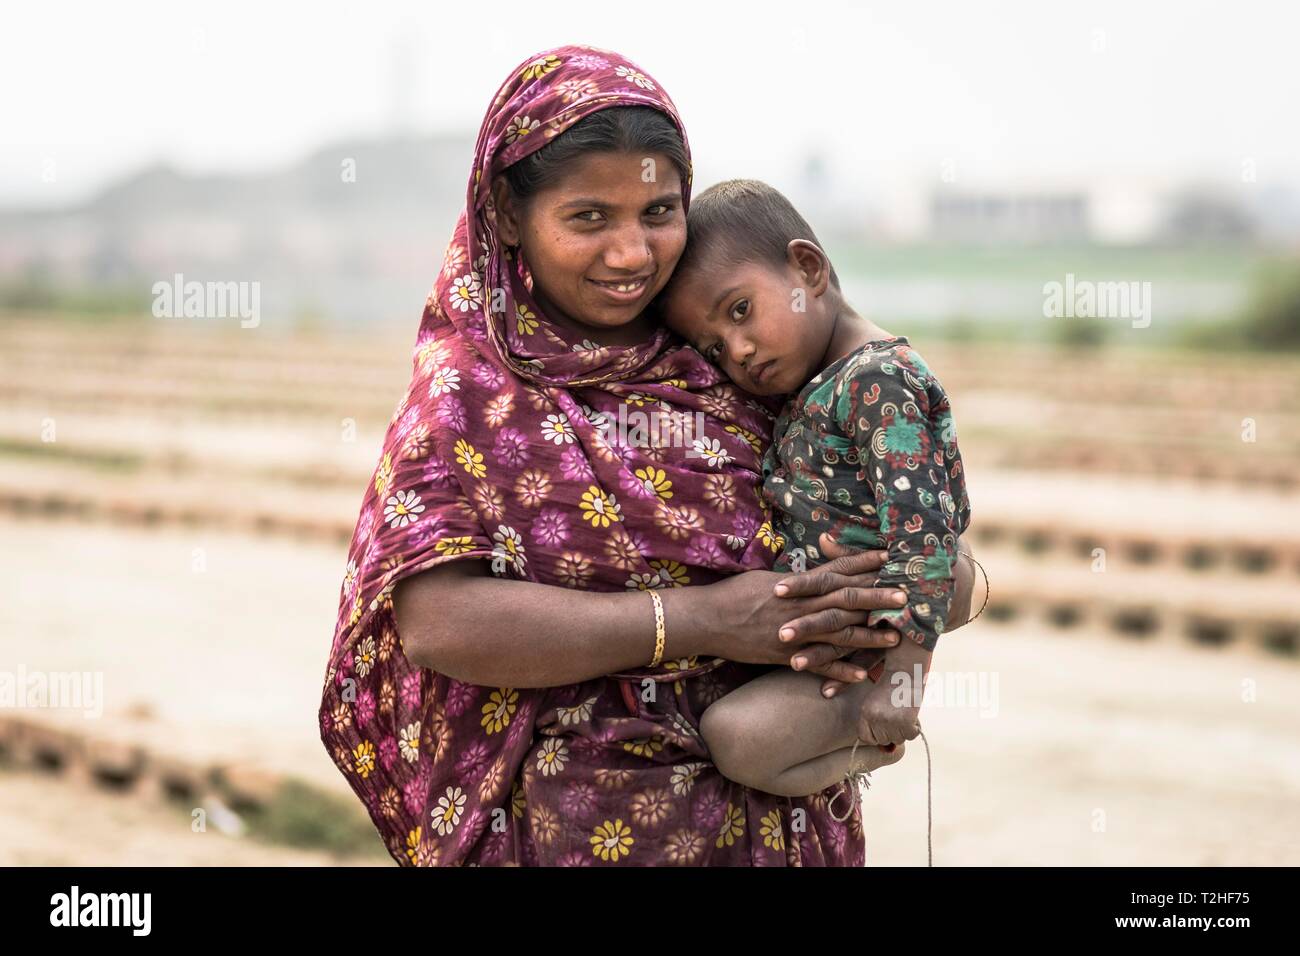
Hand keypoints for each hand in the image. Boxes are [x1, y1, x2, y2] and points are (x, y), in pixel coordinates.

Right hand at [702, 549, 905, 680]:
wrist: (706, 620)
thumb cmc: (733, 595)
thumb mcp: (765, 579)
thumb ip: (795, 581)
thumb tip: (815, 577)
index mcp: (796, 584)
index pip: (836, 570)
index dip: (863, 563)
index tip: (888, 557)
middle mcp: (799, 605)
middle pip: (845, 599)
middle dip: (876, 597)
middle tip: (906, 596)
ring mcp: (793, 631)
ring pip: (837, 632)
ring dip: (867, 635)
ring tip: (894, 637)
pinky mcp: (784, 655)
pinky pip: (817, 664)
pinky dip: (839, 670)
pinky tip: (862, 675)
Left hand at [857, 635, 929, 743]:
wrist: (907, 667)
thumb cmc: (892, 684)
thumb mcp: (875, 700)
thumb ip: (873, 722)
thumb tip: (886, 748)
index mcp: (865, 712)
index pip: (866, 738)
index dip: (876, 733)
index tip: (883, 724)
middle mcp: (875, 718)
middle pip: (883, 740)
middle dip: (891, 730)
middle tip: (896, 713)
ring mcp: (890, 720)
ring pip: (898, 738)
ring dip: (903, 729)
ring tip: (903, 711)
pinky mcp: (906, 720)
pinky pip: (911, 735)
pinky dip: (914, 727)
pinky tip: (911, 713)